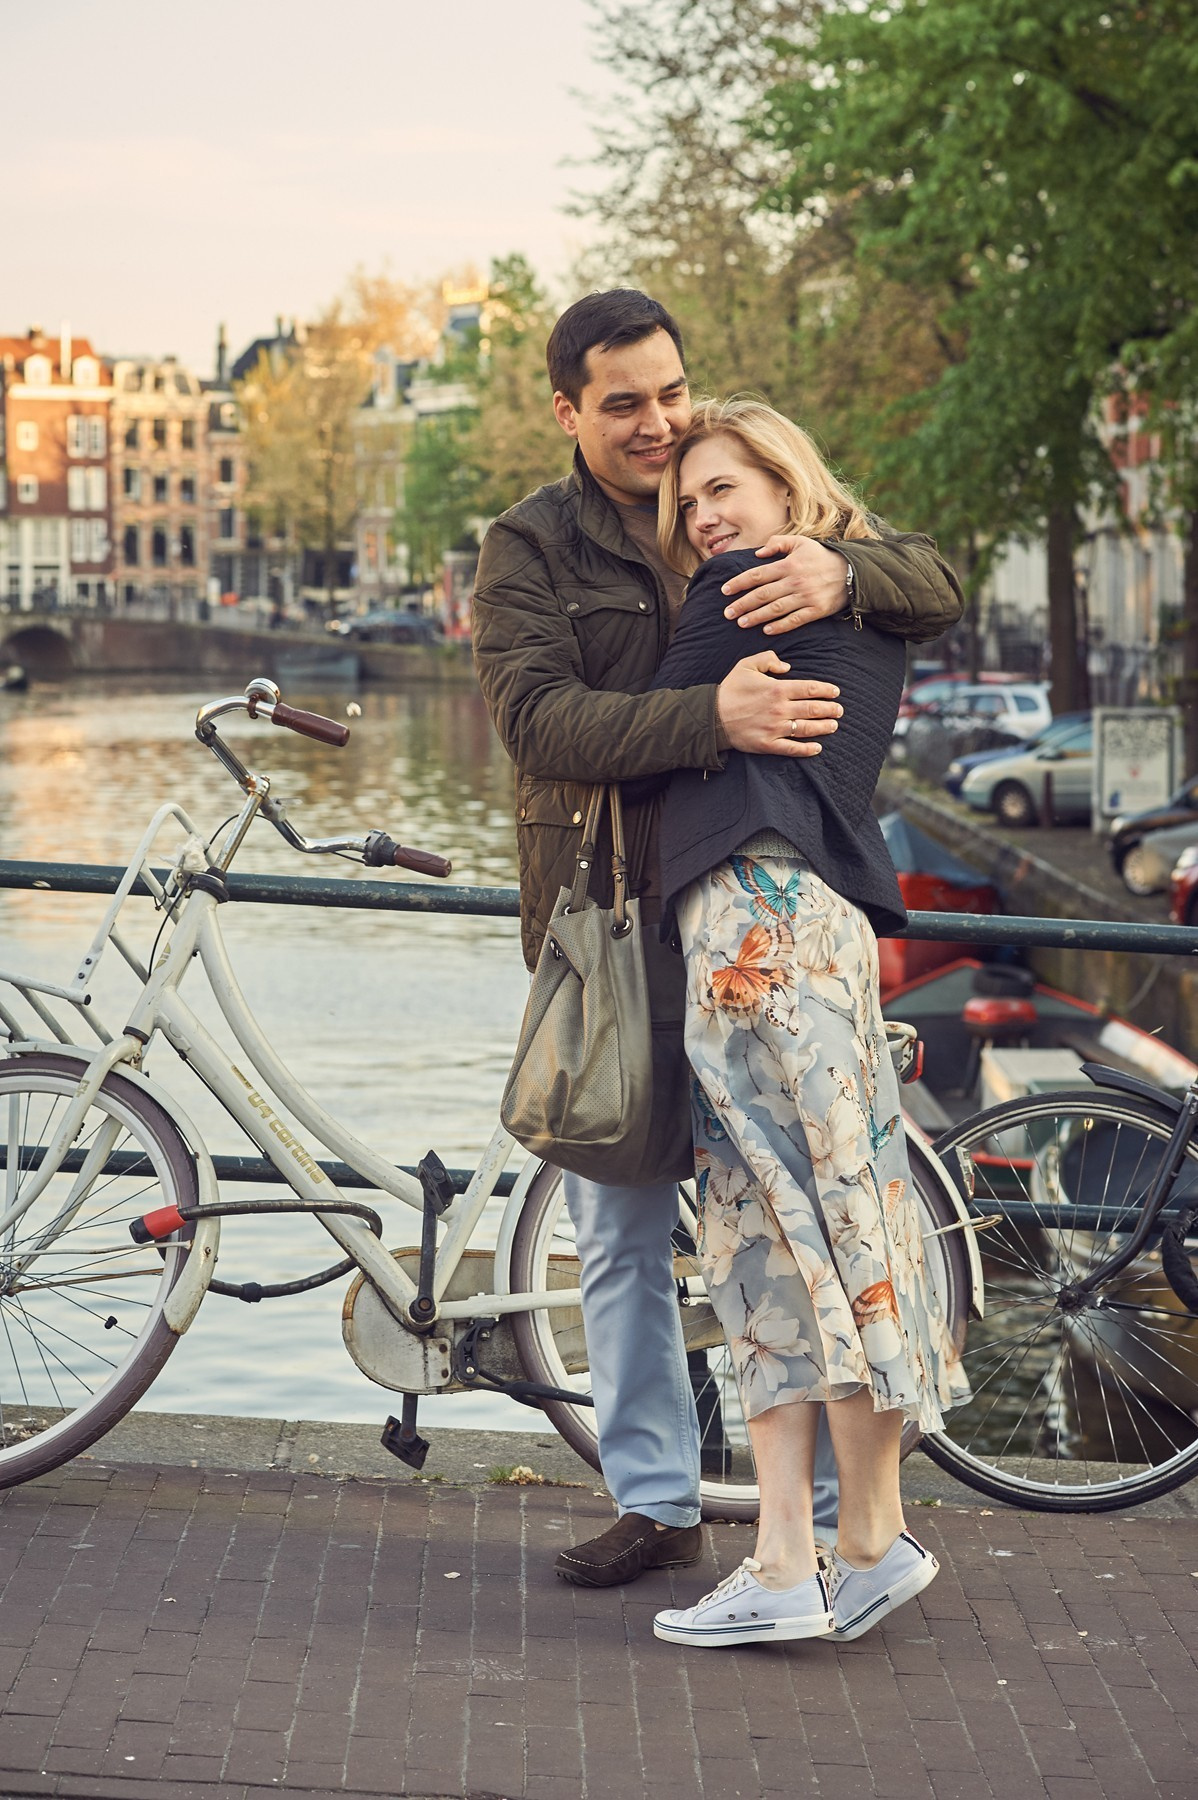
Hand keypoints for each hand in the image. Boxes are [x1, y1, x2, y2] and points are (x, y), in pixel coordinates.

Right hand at [716, 651, 841, 756]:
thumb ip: (768, 659)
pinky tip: (817, 747)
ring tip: (834, 726)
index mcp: (777, 689)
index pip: (810, 689)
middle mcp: (780, 709)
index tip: (835, 692)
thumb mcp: (746, 665)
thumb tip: (788, 666)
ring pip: (807, 729)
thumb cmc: (730, 690)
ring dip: (824, 727)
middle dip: (830, 710)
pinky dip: (807, 749)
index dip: (826, 690)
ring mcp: (775, 728)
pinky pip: (792, 748)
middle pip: (813, 709)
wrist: (712, 717)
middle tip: (839, 710)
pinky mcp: (768, 744)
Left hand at [720, 534, 849, 634]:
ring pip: (775, 609)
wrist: (851, 571)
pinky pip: (794, 620)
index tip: (724, 591)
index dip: (739, 583)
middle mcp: (795, 581)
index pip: (757, 575)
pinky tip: (766, 630)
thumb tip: (758, 553)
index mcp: (788, 565)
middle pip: (762, 594)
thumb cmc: (821, 557)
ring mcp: (805, 597)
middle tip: (727, 613)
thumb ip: (778, 543)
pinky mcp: (816, 610)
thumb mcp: (801, 542)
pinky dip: (780, 626)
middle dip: (742, 604)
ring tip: (741, 623)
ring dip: (756, 617)